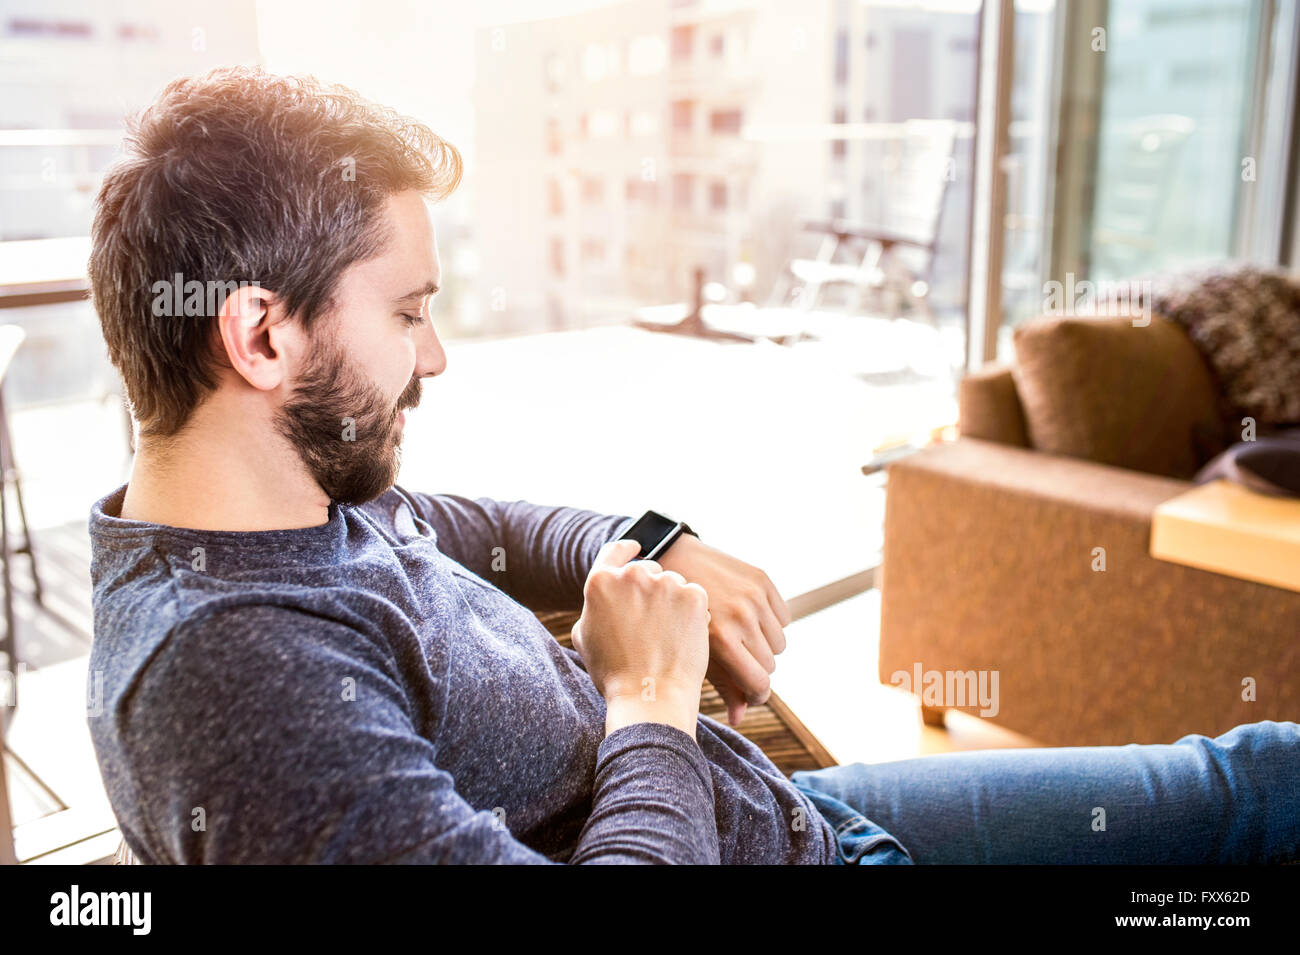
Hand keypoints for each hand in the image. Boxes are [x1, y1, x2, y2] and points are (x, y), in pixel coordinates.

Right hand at [572, 538, 710, 738]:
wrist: (650, 696)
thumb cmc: (614, 674)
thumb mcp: (585, 637)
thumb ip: (594, 606)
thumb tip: (602, 594)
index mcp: (601, 581)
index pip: (616, 550)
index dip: (626, 549)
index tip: (636, 547)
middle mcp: (632, 574)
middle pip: (648, 569)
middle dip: (651, 589)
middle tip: (652, 622)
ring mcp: (666, 583)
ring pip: (673, 584)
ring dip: (673, 601)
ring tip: (667, 637)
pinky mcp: (694, 595)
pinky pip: (694, 596)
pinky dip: (693, 613)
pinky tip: (683, 637)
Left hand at [657, 534, 791, 726]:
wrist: (669, 559)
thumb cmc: (672, 616)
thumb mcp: (691, 652)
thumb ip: (722, 687)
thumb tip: (738, 720)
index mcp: (722, 640)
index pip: (760, 683)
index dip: (757, 695)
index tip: (750, 694)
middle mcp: (742, 617)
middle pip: (770, 664)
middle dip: (756, 668)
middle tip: (737, 662)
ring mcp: (754, 597)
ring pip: (779, 643)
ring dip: (764, 645)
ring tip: (741, 638)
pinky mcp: (762, 579)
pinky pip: (784, 617)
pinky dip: (770, 622)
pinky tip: (748, 617)